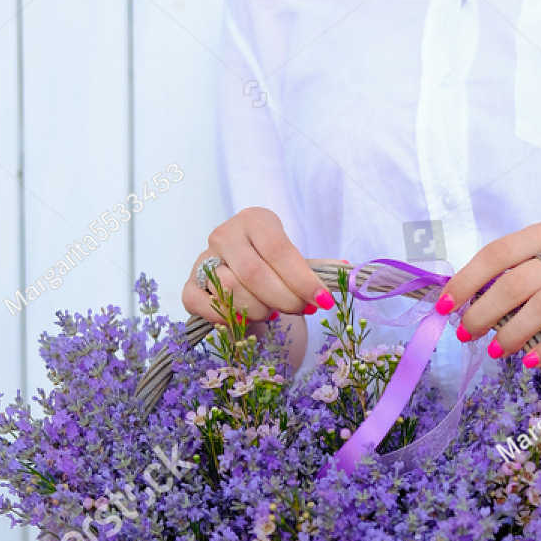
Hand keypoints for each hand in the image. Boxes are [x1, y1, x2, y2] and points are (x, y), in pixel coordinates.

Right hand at [182, 207, 333, 326]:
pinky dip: (225, 318)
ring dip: (259, 310)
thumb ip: (318, 269)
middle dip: (284, 300)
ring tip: (272, 312)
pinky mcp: (189, 283)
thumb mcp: (295, 259)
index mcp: (256, 220)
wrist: (238, 269)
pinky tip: (243, 320)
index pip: (280, 251)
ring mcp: (203, 257)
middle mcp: (225, 234)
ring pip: (232, 290)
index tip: (323, 302)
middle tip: (300, 311)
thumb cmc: (272, 265)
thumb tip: (351, 272)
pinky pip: (203, 305)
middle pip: (255, 274)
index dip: (303, 280)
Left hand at [439, 221, 540, 367]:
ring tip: (495, 351)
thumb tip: (469, 300)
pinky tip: (530, 362)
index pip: (497, 253)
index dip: (466, 280)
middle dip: (482, 311)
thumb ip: (522, 270)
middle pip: (515, 282)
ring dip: (512, 333)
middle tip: (466, 333)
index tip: (444, 305)